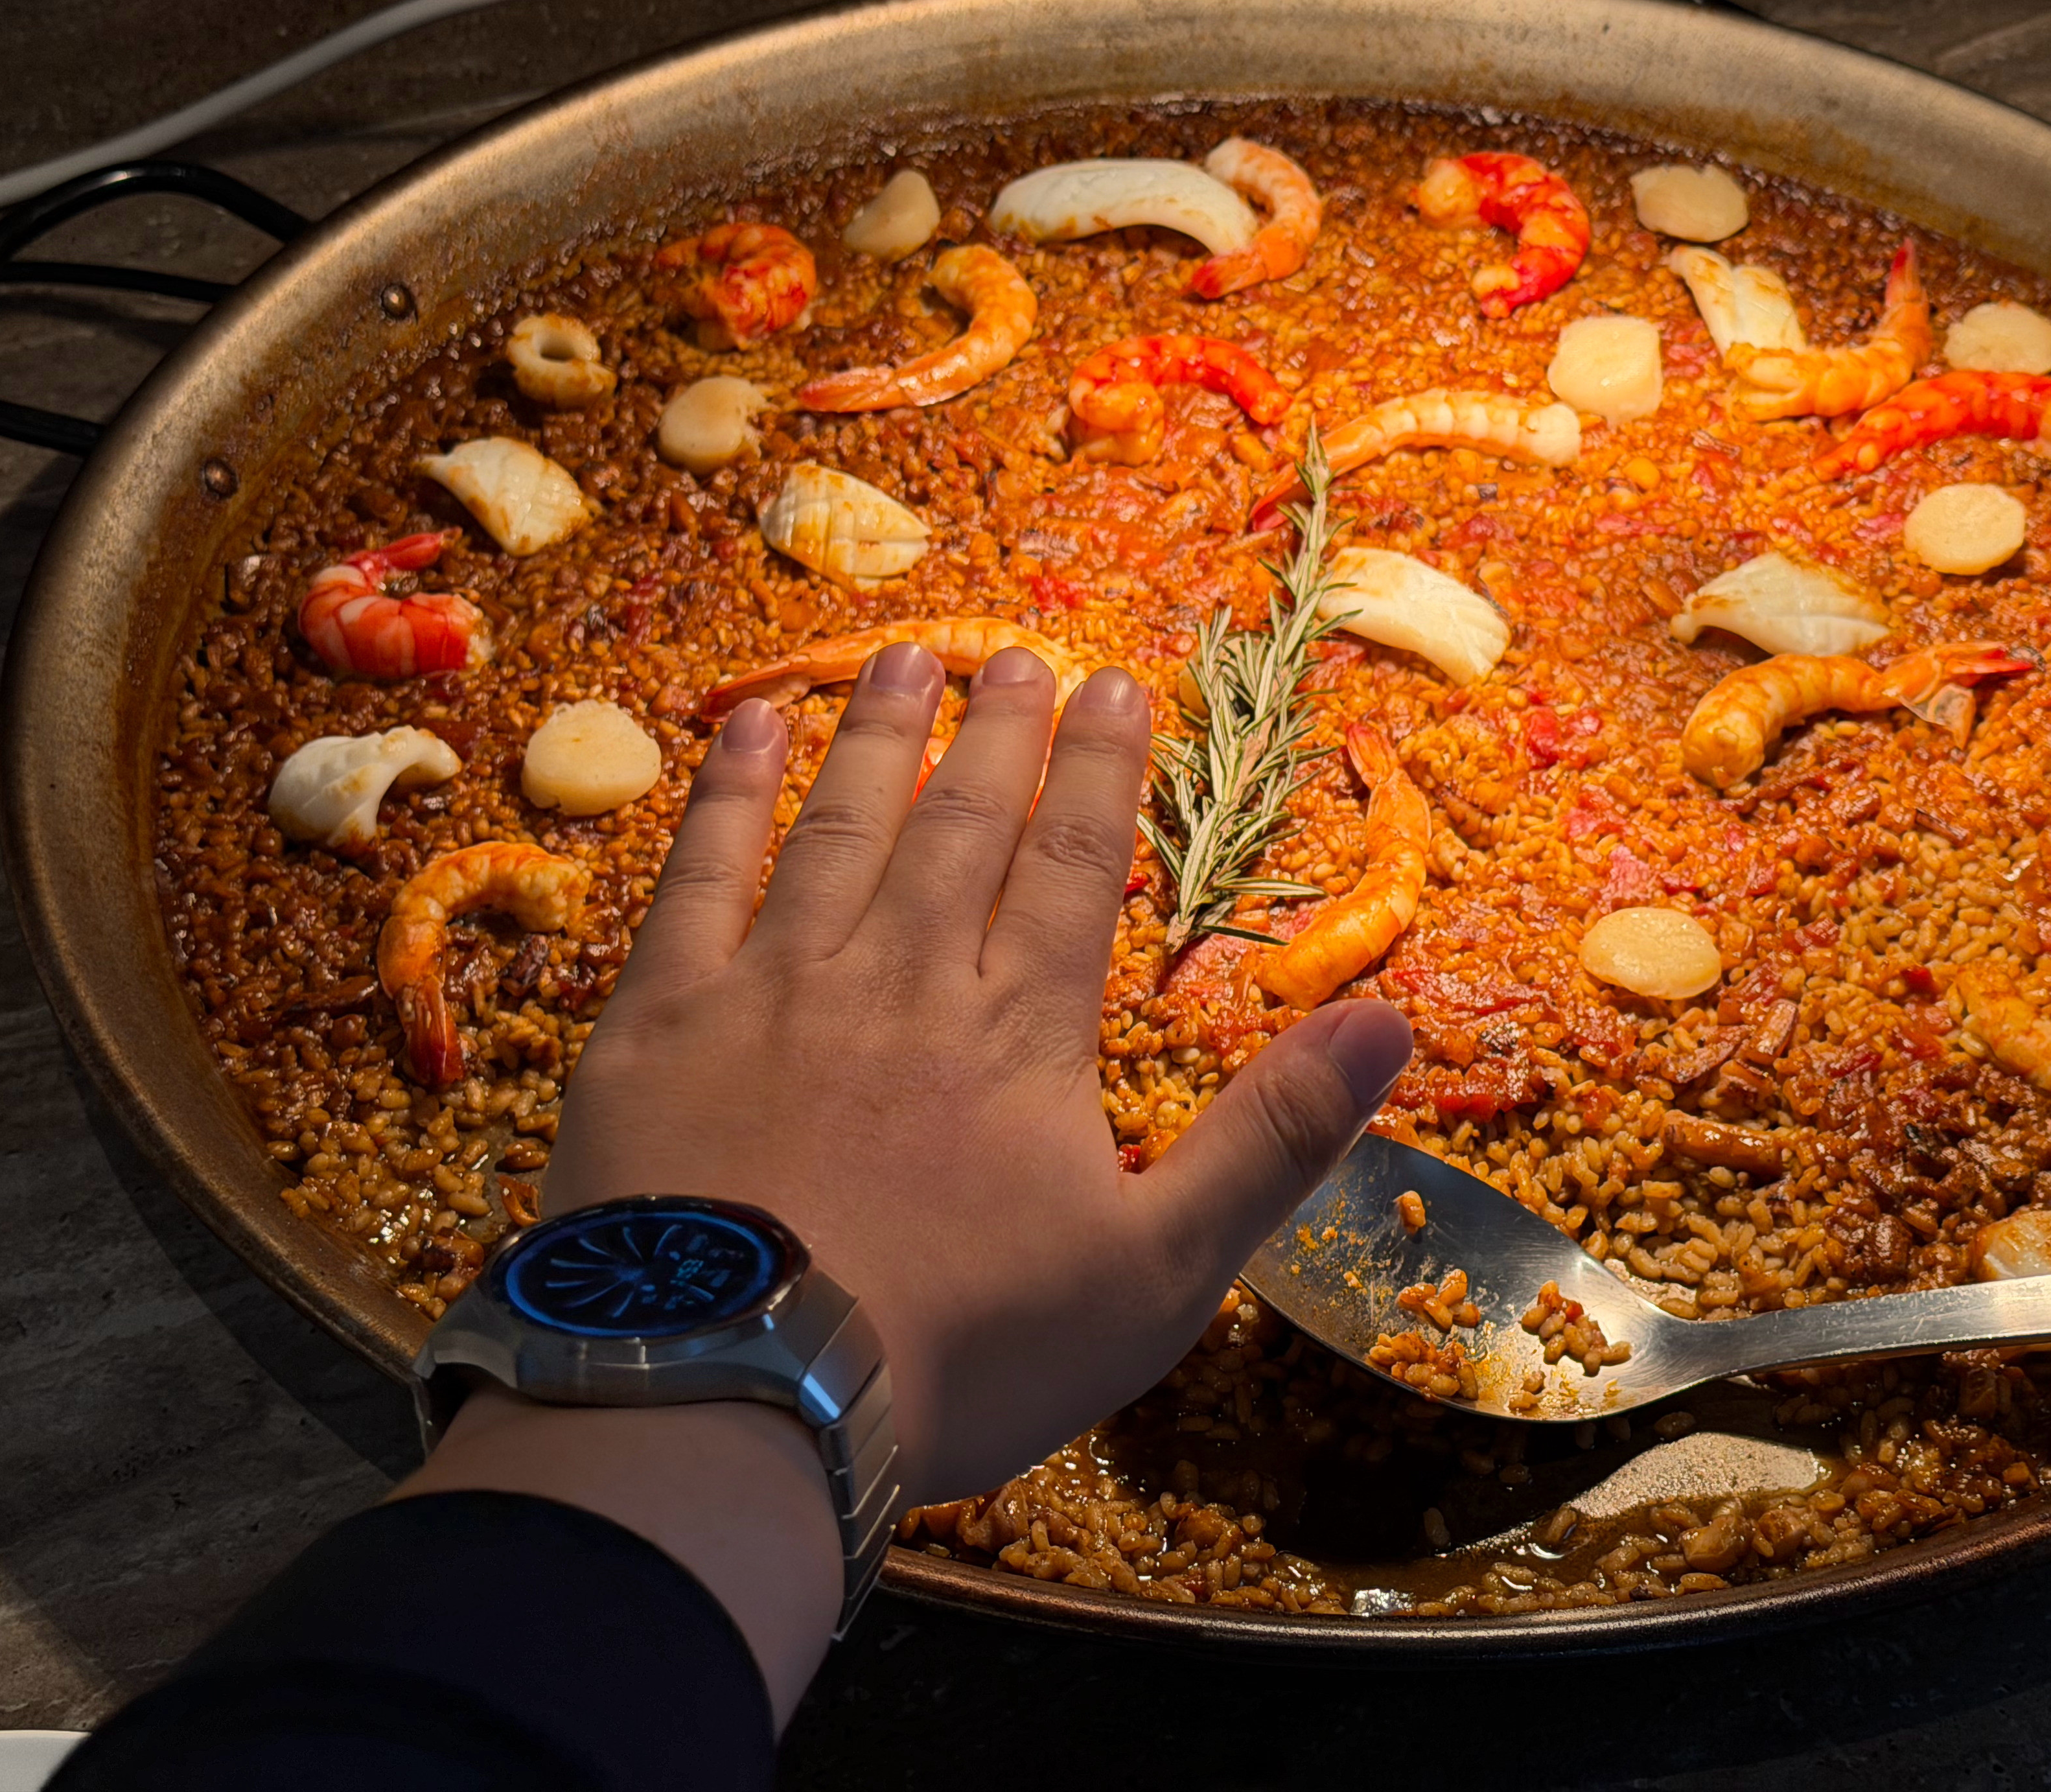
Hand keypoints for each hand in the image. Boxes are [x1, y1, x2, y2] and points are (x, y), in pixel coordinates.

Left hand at [543, 644, 1410, 1501]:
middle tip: (1018, 653)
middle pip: (958, 828)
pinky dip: (727, 796)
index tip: (1113, 685)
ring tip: (904, 657)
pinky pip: (698, 877)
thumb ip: (1271, 1142)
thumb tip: (1389, 1025)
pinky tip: (746, 731)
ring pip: (838, 828)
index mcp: (1019, 1032)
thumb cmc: (963, 1349)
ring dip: (876, 736)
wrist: (739, 1397)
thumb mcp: (1158, 1272)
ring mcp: (773, 988)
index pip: (1071, 868)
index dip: (1097, 773)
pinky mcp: (661, 1021)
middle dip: (995, 734)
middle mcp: (901, 977)